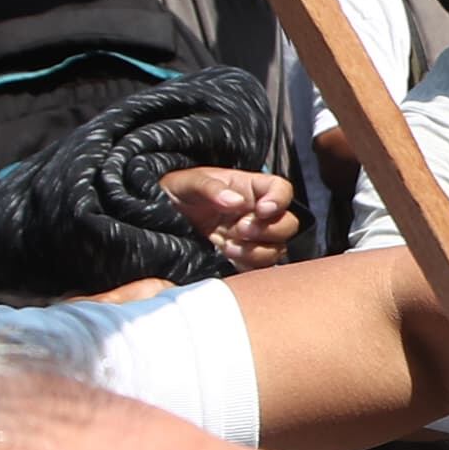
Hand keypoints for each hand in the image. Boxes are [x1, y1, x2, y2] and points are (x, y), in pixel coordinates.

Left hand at [155, 164, 299, 269]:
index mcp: (251, 188)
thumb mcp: (190, 182)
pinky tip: (226, 257)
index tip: (261, 210)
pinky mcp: (242, 257)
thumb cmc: (179, 191)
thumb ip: (212, 188)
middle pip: (287, 224)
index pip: (282, 190)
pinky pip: (259, 267)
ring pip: (277, 248)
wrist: (160, 215)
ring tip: (228, 247)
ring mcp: (252, 237)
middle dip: (268, 230)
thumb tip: (235, 202)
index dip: (279, 200)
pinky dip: (248, 265)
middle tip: (240, 229)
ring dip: (257, 251)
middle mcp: (257, 213)